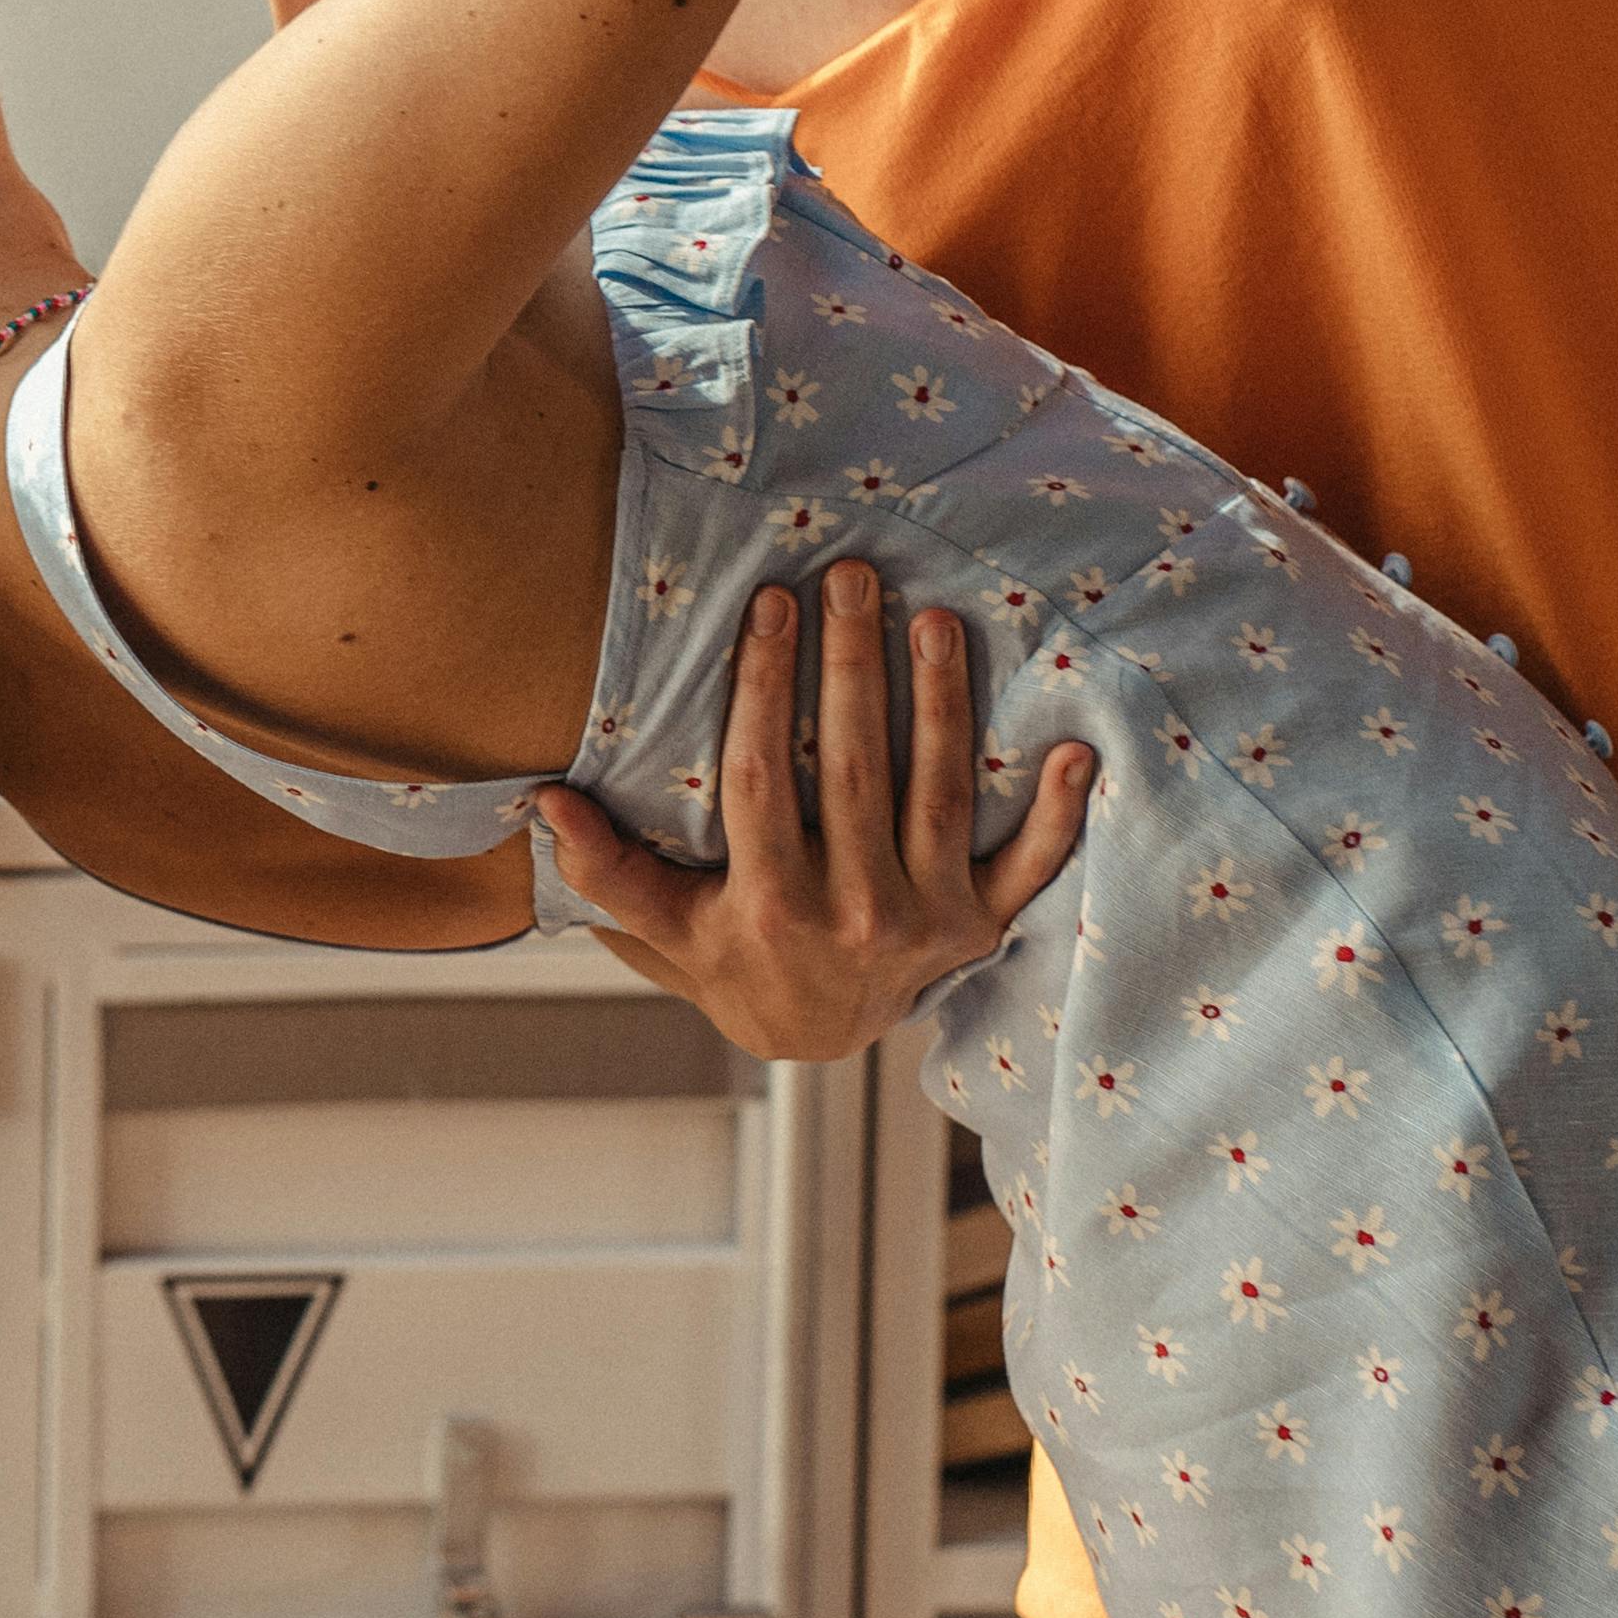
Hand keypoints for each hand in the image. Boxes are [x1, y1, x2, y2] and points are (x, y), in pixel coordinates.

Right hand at [540, 561, 1098, 1063]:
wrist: (817, 1040)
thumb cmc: (733, 958)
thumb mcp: (664, 926)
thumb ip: (608, 868)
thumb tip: (544, 799)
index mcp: (771, 905)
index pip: (764, 779)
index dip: (765, 689)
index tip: (771, 605)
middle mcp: (854, 913)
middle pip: (855, 771)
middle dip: (852, 667)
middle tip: (854, 577)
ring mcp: (928, 922)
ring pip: (939, 796)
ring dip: (941, 704)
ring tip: (935, 619)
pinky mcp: (982, 927)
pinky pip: (1030, 867)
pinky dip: (1055, 813)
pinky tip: (1073, 748)